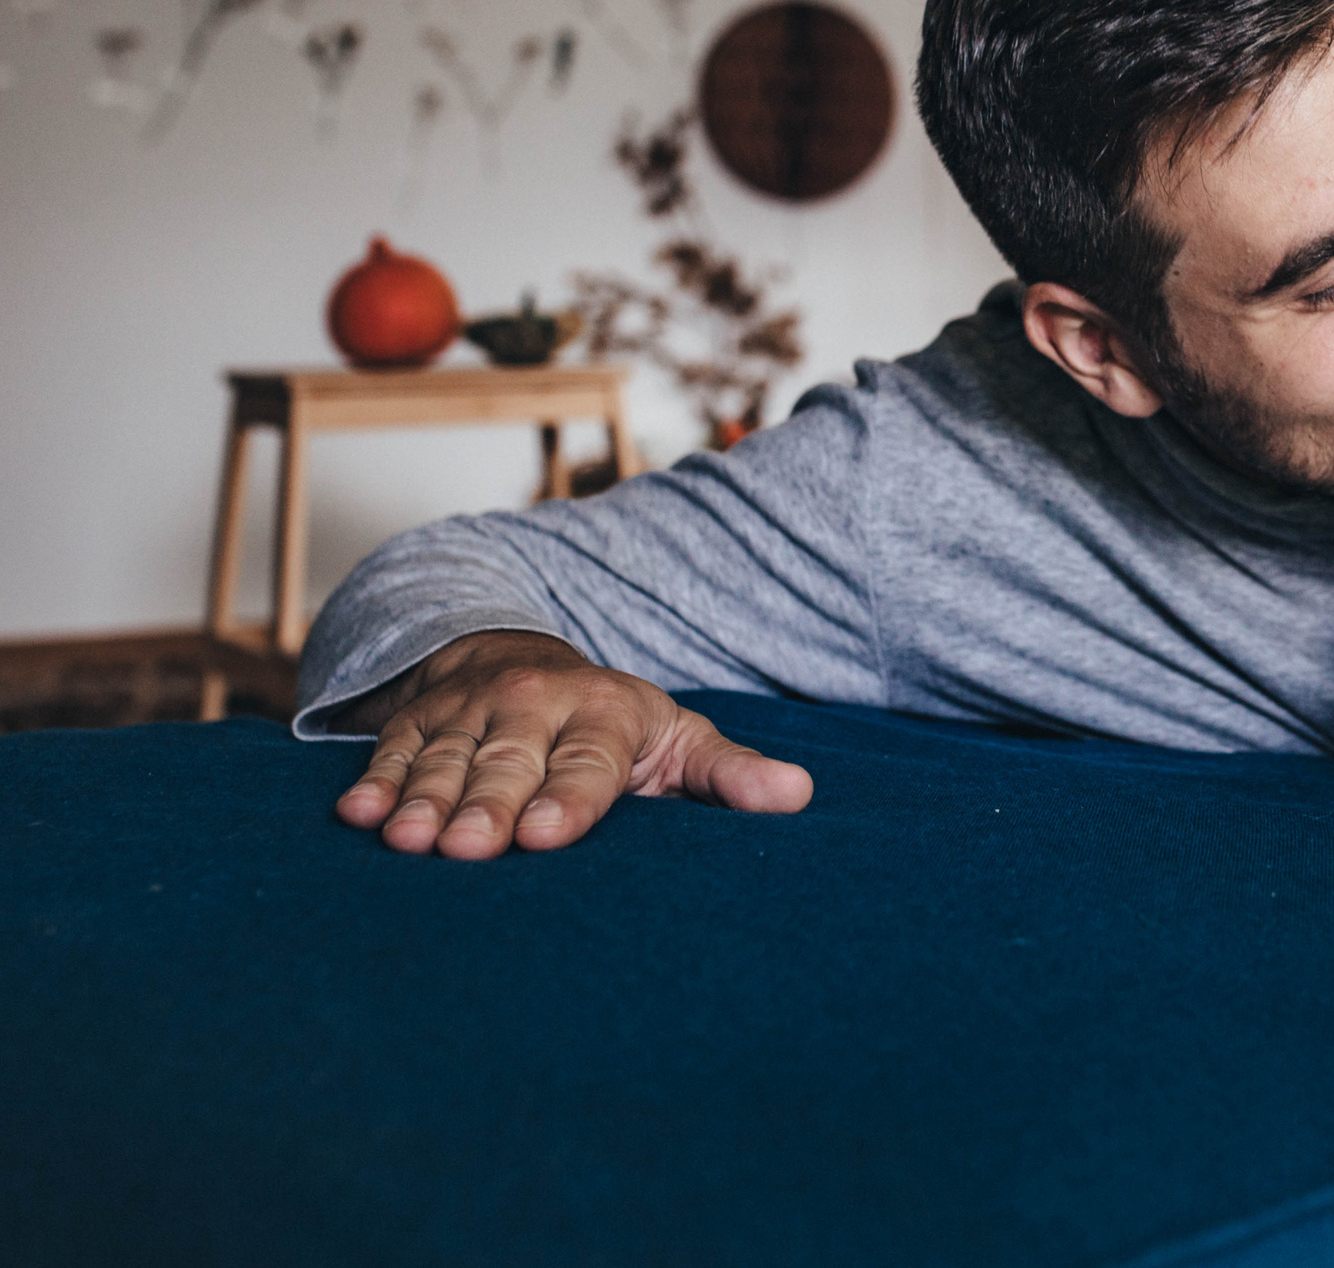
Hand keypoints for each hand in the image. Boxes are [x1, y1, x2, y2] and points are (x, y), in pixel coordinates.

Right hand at [331, 630, 813, 858]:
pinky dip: (373, 781)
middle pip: (508, 762)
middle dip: (486, 805)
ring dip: (423, 799)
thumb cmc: (618, 728)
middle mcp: (534, 704)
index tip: (546, 834)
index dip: (568, 797)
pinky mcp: (419, 719)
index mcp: (606, 713)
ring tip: (405, 840)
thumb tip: (799, 797)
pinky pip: (393, 750)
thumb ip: (728, 774)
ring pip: (446, 757)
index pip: (588, 761)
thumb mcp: (678, 741)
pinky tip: (355, 815)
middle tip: (469, 851)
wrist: (527, 661)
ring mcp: (471, 710)